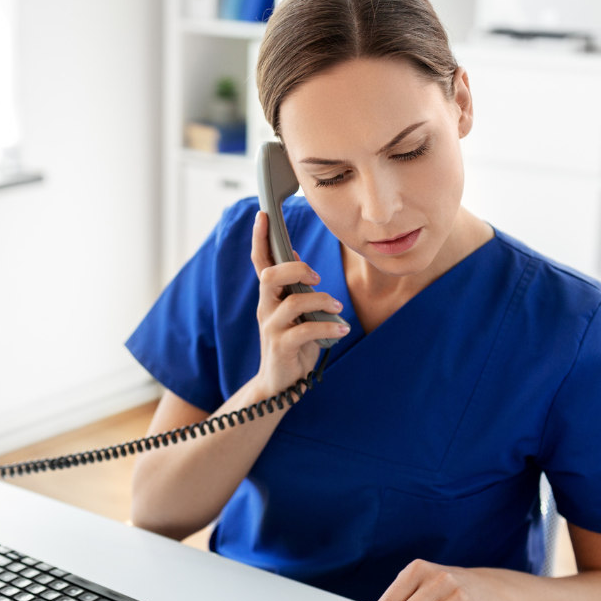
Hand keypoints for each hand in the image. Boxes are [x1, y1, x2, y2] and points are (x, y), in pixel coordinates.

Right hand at [250, 211, 349, 395]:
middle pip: (270, 276)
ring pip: (292, 302)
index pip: (260, 262)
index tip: (263, 215)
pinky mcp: (281, 347)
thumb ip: (293, 288)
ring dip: (321, 301)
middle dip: (296, 269)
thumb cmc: (293, 344)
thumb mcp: (294, 312)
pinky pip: (305, 330)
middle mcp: (266, 308)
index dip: (259, 239)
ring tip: (337, 308)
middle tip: (316, 277)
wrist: (280, 384)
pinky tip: (341, 330)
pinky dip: (328, 327)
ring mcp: (271, 328)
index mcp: (269, 297)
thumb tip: (295, 258)